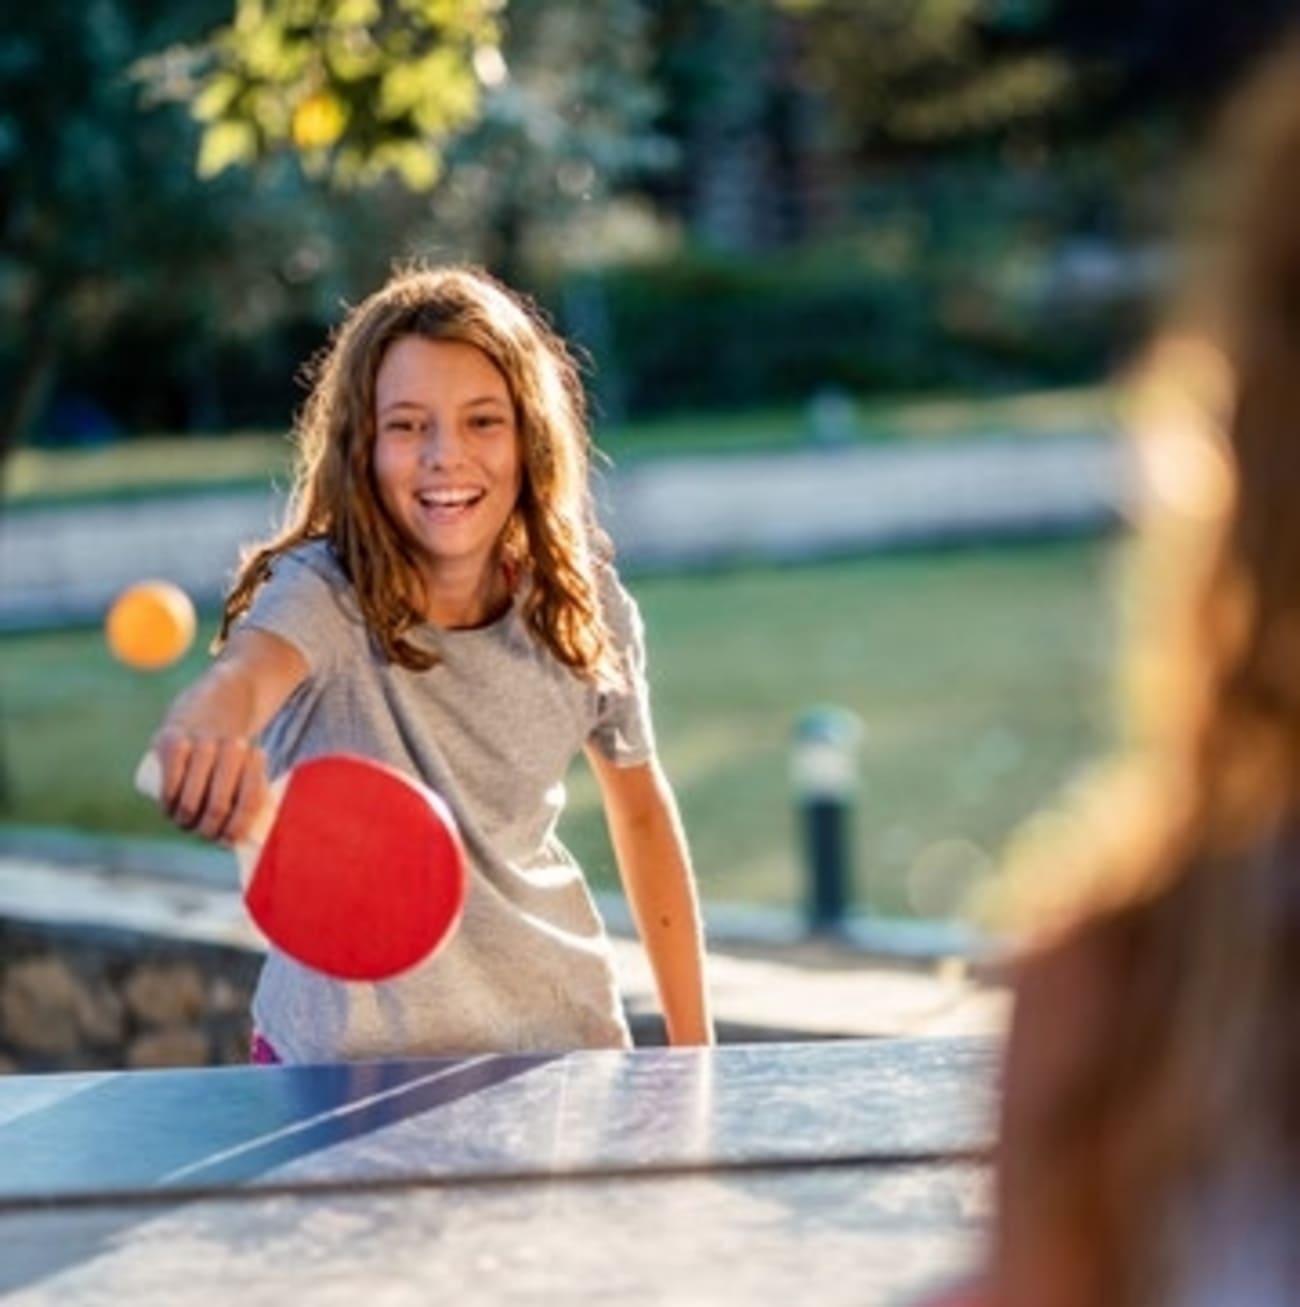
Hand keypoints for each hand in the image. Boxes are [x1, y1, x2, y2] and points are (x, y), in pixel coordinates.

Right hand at [149, 727, 269, 844]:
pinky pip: (169, 783)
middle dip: (209, 831)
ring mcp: (200, 742)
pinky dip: (168, 804)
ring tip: (185, 824)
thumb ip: (256, 795)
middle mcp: (231, 747)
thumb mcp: (249, 763)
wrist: (210, 703)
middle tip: (204, 835)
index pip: (250, 801)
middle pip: (219, 806)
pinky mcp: (172, 740)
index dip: (238, 829)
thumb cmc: (231, 749)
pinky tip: (168, 811)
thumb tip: (251, 842)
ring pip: (190, 799)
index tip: (227, 842)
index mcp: (254, 756)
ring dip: (185, 821)